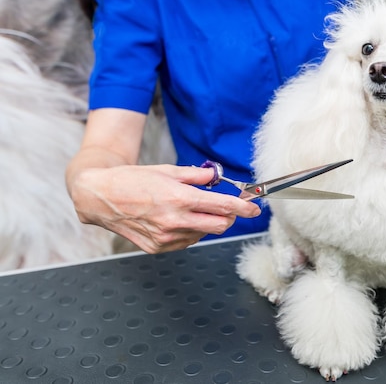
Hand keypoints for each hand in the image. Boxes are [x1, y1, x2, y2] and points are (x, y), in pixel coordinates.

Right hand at [68, 164, 260, 252]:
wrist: (99, 197)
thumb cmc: (132, 180)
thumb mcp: (167, 170)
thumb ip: (196, 176)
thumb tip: (217, 179)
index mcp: (178, 198)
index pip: (222, 206)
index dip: (243, 208)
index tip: (254, 208)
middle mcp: (174, 221)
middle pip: (219, 225)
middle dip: (229, 216)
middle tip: (227, 206)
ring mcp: (166, 238)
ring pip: (204, 233)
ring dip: (208, 222)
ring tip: (192, 208)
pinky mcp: (157, 248)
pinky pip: (187, 241)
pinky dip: (192, 230)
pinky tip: (179, 219)